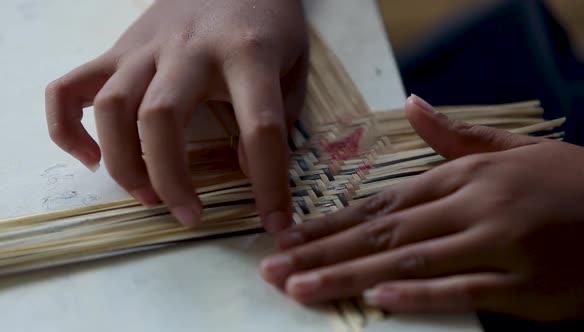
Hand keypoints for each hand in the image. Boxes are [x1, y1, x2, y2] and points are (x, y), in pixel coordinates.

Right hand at [45, 0, 307, 231]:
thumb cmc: (268, 22)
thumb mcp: (295, 64)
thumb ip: (281, 115)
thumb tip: (243, 168)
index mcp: (247, 53)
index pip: (260, 128)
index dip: (270, 184)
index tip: (275, 222)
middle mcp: (189, 49)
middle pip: (160, 118)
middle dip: (171, 180)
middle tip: (190, 216)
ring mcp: (146, 46)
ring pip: (112, 107)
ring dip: (123, 163)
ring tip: (148, 197)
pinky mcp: (119, 47)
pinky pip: (70, 87)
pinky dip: (66, 128)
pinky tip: (90, 157)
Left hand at [260, 95, 583, 320]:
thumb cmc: (569, 183)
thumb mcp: (512, 149)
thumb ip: (455, 136)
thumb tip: (413, 105)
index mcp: (462, 177)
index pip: (380, 202)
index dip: (331, 223)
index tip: (290, 238)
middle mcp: (471, 206)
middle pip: (382, 232)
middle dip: (323, 252)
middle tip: (275, 270)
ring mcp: (496, 243)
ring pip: (409, 259)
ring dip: (350, 275)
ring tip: (302, 289)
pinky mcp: (525, 284)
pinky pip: (463, 289)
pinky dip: (419, 294)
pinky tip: (378, 300)